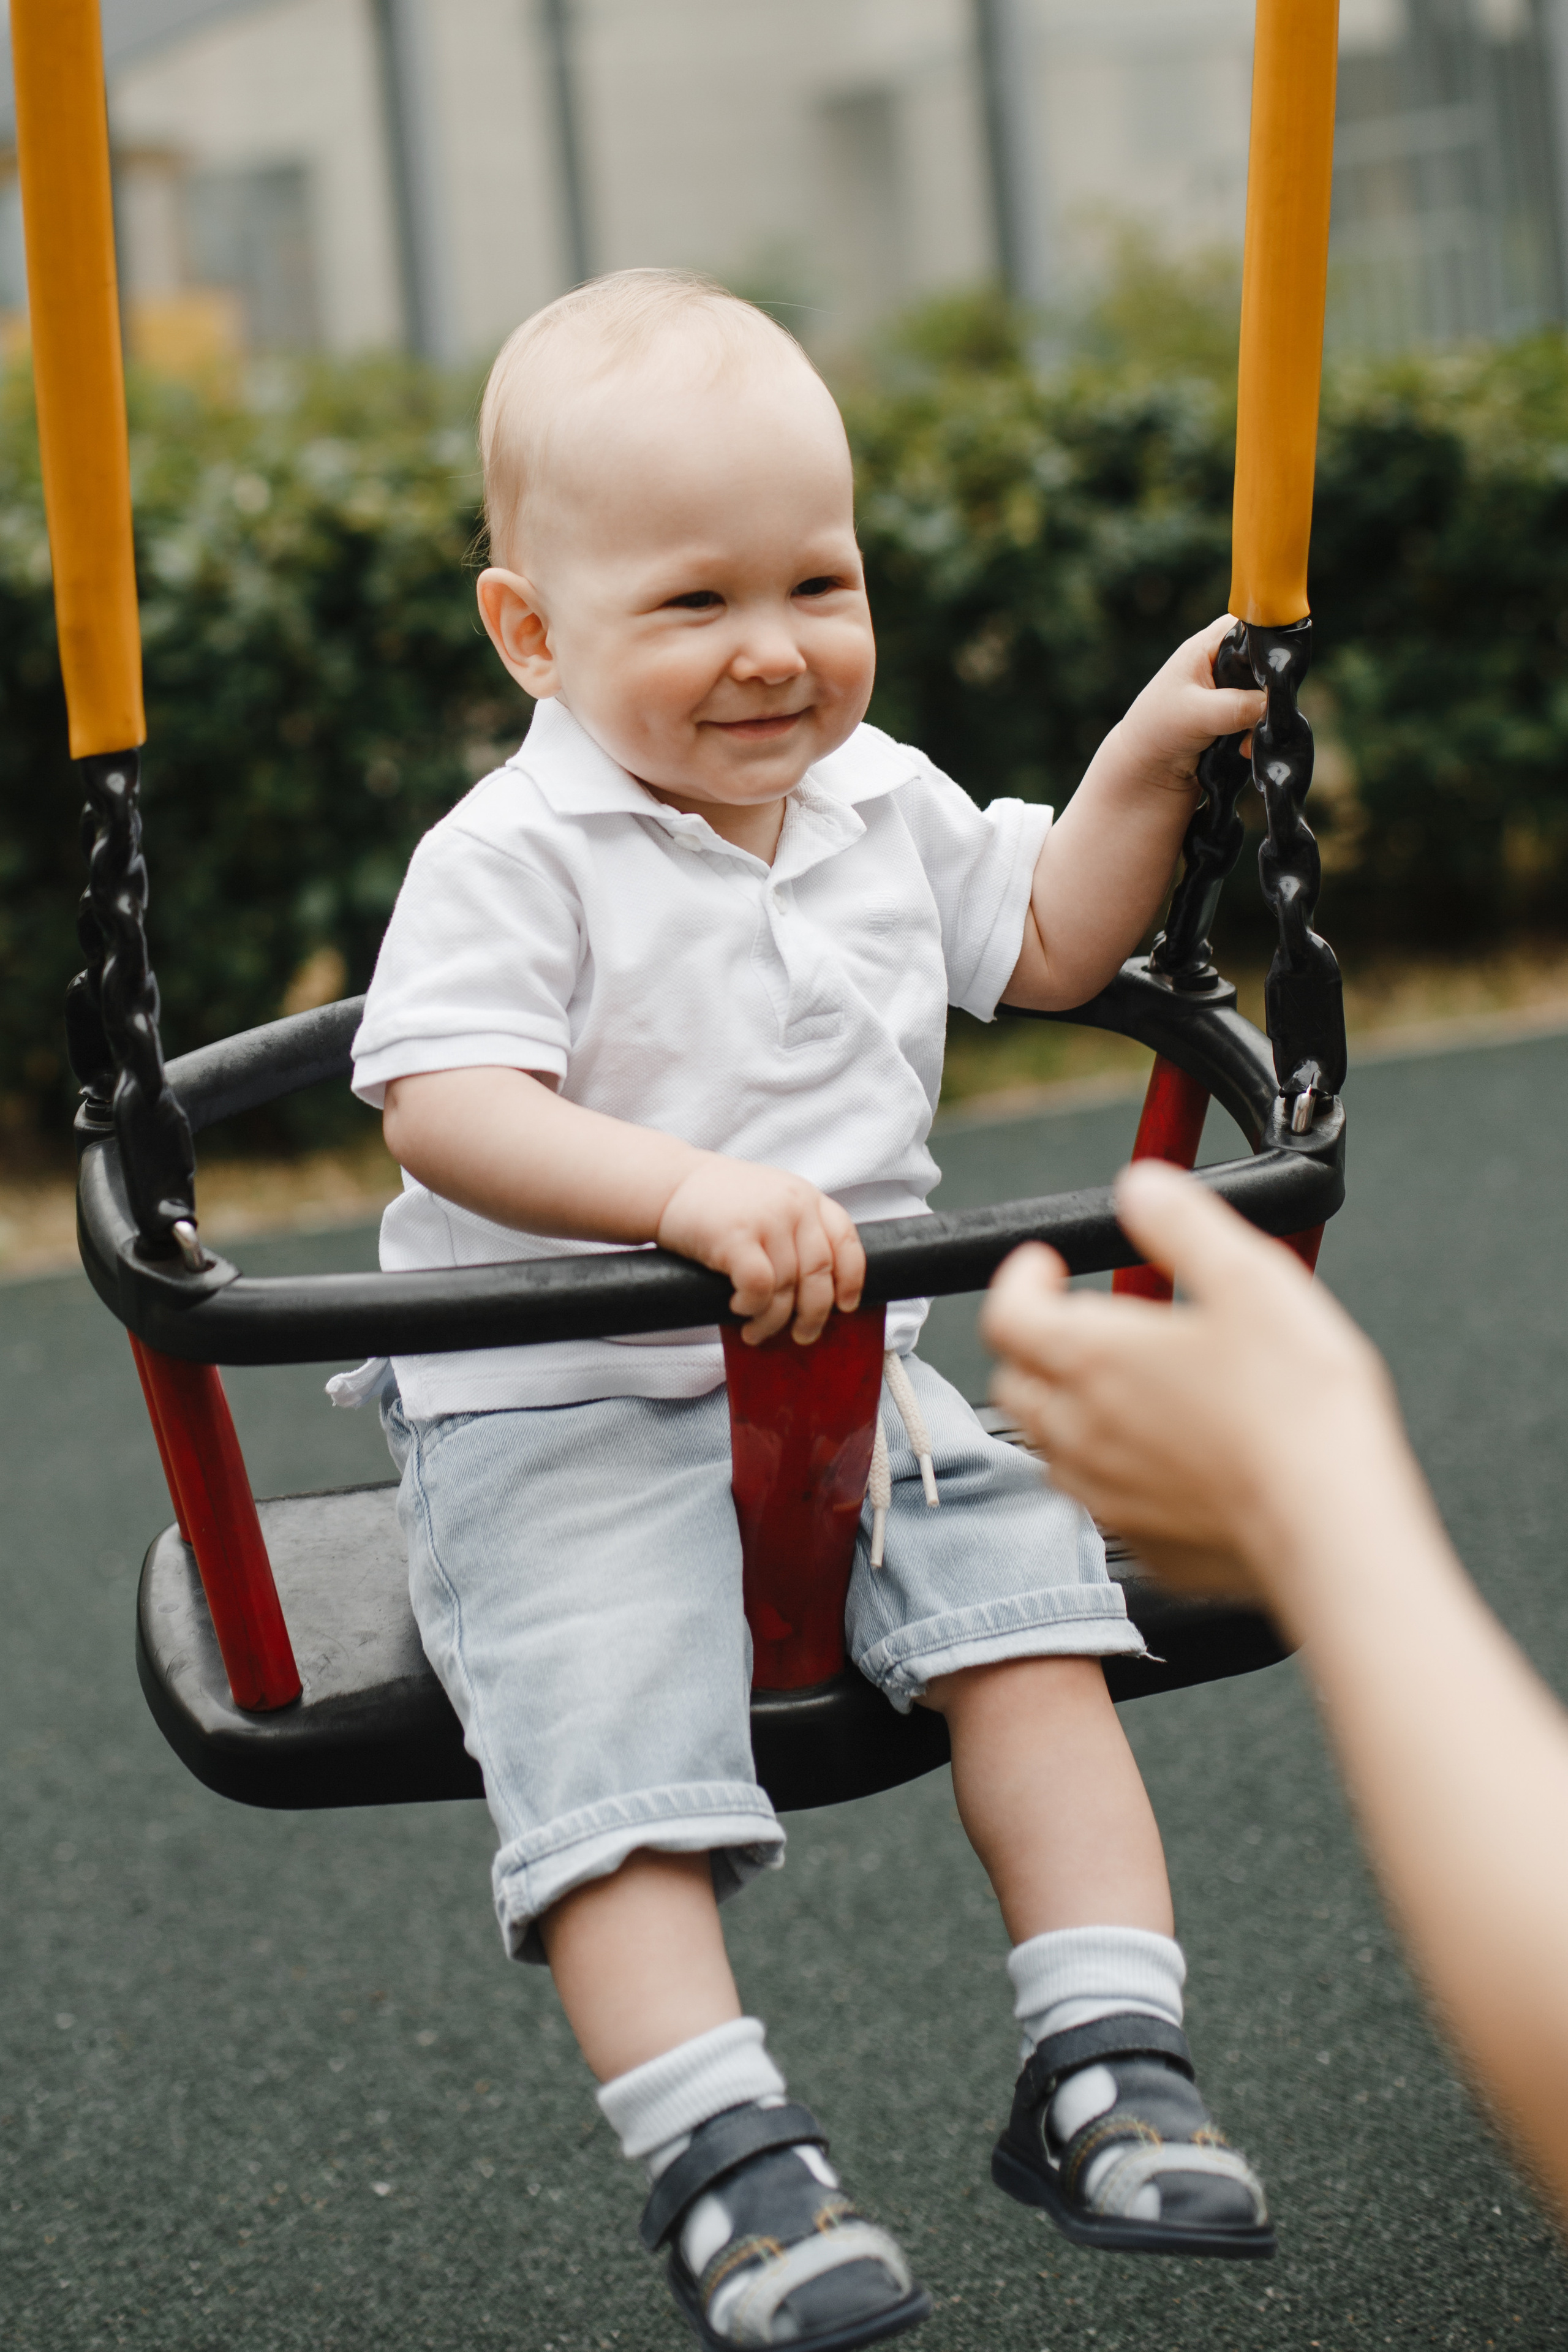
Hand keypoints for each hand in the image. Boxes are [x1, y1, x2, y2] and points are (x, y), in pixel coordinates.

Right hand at [657, 1155, 865, 1345]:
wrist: (668, 1182)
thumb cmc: (716, 1201)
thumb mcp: (770, 1200)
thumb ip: (796, 1229)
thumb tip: (816, 1288)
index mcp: (807, 1197)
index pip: (847, 1241)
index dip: (852, 1279)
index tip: (846, 1305)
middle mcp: (794, 1205)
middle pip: (820, 1273)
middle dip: (814, 1314)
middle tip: (803, 1335)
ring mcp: (767, 1220)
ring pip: (787, 1287)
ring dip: (773, 1320)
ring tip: (756, 1331)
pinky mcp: (737, 1237)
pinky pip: (760, 1288)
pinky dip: (752, 1307)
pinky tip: (738, 1309)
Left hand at [979, 1160, 1403, 1606]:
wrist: (1333, 1525)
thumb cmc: (1298, 1408)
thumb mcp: (1250, 1278)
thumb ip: (1182, 1223)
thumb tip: (1141, 1188)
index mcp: (1092, 1358)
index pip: (1006, 1314)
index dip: (1019, 1280)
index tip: (1049, 1265)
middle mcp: (1082, 1431)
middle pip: (1017, 1382)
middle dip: (1035, 1343)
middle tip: (1081, 1320)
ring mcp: (1107, 1495)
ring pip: (1051, 1446)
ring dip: (1067, 1409)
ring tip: (1122, 1386)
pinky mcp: (1145, 1544)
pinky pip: (1101, 1501)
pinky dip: (1112, 1469)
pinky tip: (1164, 1454)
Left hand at [1111, 615, 1266, 796]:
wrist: (1146, 769)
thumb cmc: (1156, 730)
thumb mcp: (1195, 714)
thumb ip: (1235, 706)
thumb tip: (1271, 704)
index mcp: (1209, 645)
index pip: (1253, 626)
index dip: (1270, 643)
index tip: (1277, 671)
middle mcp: (1223, 662)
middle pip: (1267, 662)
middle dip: (1270, 689)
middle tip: (1261, 714)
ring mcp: (1232, 689)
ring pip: (1268, 694)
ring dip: (1265, 718)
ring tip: (1246, 741)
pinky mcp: (1238, 714)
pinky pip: (1263, 718)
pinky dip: (1258, 733)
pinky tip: (1244, 750)